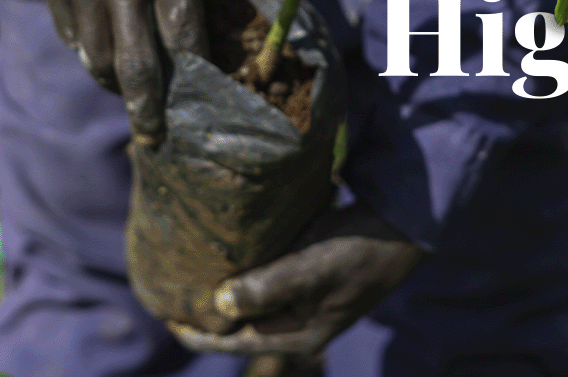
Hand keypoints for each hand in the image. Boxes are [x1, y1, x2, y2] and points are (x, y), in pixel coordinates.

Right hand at [22, 0, 219, 145]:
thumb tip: (215, 10)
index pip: (185, 37)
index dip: (195, 74)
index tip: (203, 95)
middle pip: (138, 67)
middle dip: (150, 110)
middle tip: (156, 136)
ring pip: (98, 61)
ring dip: (115, 87)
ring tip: (130, 99)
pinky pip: (74, 38)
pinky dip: (90, 56)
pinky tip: (103, 59)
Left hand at [169, 204, 425, 356]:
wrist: (406, 225)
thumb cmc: (361, 247)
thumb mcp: (315, 268)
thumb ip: (268, 287)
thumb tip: (220, 305)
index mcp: (299, 337)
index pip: (231, 344)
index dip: (193, 330)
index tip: (161, 307)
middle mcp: (300, 326)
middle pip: (238, 326)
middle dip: (205, 309)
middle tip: (170, 282)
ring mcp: (307, 304)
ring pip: (251, 302)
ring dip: (226, 288)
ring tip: (192, 266)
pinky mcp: (313, 279)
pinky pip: (268, 281)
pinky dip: (248, 269)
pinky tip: (231, 248)